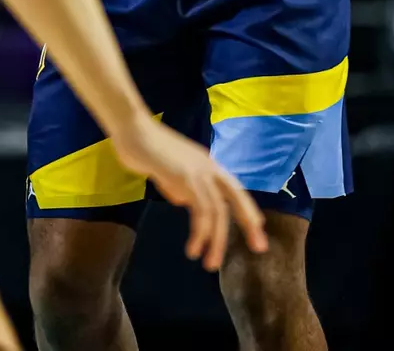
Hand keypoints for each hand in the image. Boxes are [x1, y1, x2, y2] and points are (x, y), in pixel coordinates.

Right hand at [111, 117, 266, 270]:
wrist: (133, 131)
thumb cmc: (146, 149)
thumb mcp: (170, 174)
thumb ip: (181, 187)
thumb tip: (186, 203)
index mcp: (208, 165)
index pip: (234, 189)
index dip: (247, 208)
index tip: (258, 228)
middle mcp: (209, 168)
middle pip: (236, 198)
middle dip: (249, 224)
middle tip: (259, 247)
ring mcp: (198, 172)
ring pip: (217, 211)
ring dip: (215, 240)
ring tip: (210, 263)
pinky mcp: (185, 178)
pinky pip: (200, 211)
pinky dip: (200, 233)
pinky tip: (193, 248)